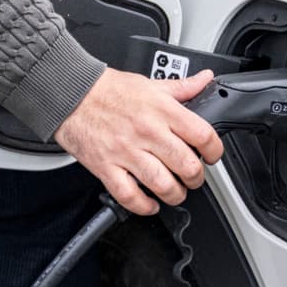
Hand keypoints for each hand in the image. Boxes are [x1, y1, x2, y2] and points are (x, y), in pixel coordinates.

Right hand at [54, 68, 223, 214]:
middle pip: (187, 166)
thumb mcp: (150, 83)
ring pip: (162, 185)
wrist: (72, 95)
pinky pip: (130, 196)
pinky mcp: (107, 168)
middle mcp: (147, 132)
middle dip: (196, 178)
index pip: (202, 135)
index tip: (213, 156)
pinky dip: (144, 206)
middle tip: (193, 177)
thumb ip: (181, 87)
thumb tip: (205, 80)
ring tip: (175, 192)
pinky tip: (150, 203)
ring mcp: (126, 152)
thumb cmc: (109, 91)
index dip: (215, 150)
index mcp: (161, 110)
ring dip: (175, 195)